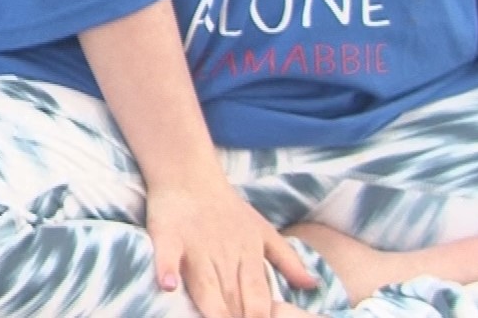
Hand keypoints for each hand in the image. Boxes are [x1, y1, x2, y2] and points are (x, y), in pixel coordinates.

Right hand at [144, 178, 319, 317]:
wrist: (189, 173)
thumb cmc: (227, 208)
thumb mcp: (263, 230)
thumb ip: (287, 260)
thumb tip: (312, 285)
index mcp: (248, 256)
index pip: (259, 297)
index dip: (260, 317)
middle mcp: (224, 255)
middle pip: (232, 297)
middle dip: (236, 317)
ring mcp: (195, 247)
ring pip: (205, 285)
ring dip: (211, 306)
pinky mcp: (168, 236)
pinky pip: (167, 256)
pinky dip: (166, 270)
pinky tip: (168, 286)